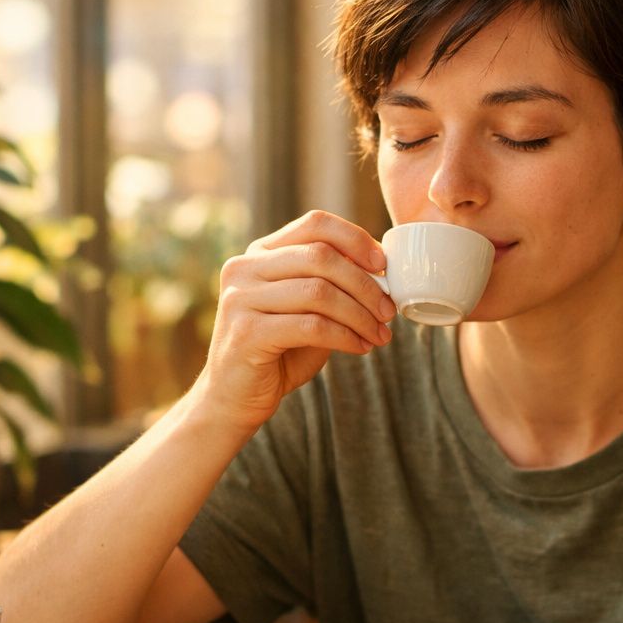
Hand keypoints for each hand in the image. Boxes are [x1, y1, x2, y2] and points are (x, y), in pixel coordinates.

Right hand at [194, 211, 396, 432]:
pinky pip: (311, 326)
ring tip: (379, 334)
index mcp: (260, 253)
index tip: (383, 264)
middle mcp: (245, 268)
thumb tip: (382, 271)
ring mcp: (241, 298)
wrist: (234, 398)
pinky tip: (360, 347)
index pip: (314, 224)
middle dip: (365, 284)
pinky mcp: (246, 333)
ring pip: (319, 292)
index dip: (355, 239)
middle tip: (388, 311)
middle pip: (321, 256)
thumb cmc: (278, 352)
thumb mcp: (308, 310)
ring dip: (360, 315)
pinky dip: (345, 336)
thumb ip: (333, 285)